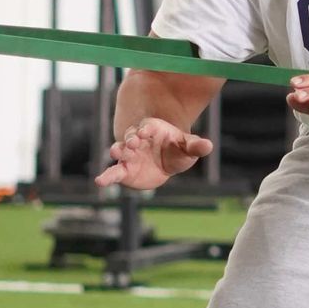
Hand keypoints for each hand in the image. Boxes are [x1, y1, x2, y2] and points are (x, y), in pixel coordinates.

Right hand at [97, 117, 213, 189]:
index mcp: (152, 129)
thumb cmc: (176, 150)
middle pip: (131, 136)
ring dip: (118, 151)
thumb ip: (195, 146)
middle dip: (131, 138)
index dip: (146, 127)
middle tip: (133, 141)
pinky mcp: (124, 170)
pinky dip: (107, 177)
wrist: (165, 163)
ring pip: (120, 151)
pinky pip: (114, 172)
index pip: (148, 125)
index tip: (146, 130)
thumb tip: (208, 145)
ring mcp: (129, 155)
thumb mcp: (187, 148)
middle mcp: (137, 140)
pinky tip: (100, 181)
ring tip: (116, 153)